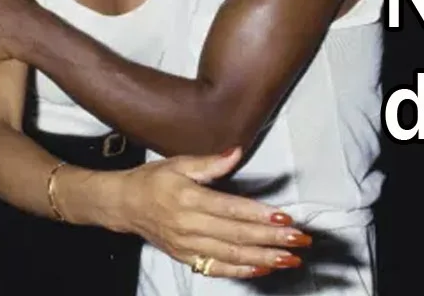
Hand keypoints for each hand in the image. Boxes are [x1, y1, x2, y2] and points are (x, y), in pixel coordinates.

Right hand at [110, 147, 306, 278]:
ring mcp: (188, 245)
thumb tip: (236, 152)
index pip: (231, 209)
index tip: (285, 217)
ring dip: (264, 258)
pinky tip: (263, 268)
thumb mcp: (178, 163)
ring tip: (290, 258)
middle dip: (271, 239)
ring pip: (231, 256)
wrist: (123, 205)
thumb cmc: (152, 181)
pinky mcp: (186, 258)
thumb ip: (210, 162)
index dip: (259, 215)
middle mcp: (189, 225)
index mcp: (189, 198)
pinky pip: (217, 268)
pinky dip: (241, 271)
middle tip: (300, 239)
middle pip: (237, 235)